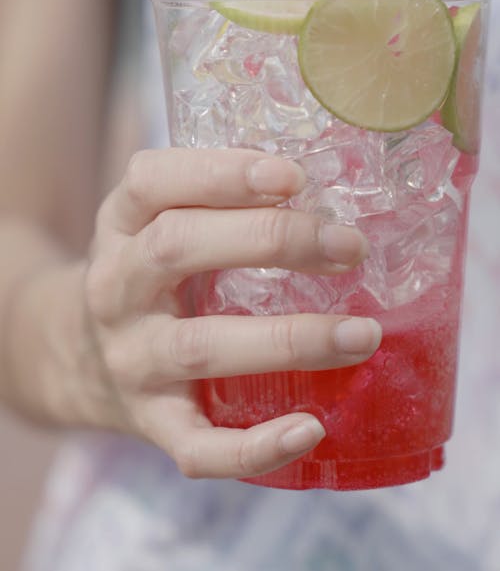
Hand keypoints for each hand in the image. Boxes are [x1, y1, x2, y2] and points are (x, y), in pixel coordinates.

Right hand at [83, 148, 379, 479]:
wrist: (81, 358)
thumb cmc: (152, 274)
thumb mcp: (159, 219)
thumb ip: (218, 199)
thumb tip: (329, 181)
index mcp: (121, 223)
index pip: (153, 181)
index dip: (221, 174)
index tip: (292, 176)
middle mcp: (115, 287)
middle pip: (177, 248)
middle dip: (271, 240)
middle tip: (349, 247)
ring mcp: (131, 360)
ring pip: (200, 348)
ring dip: (289, 340)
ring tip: (363, 334)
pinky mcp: (151, 423)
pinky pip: (197, 447)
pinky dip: (255, 445)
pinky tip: (312, 428)